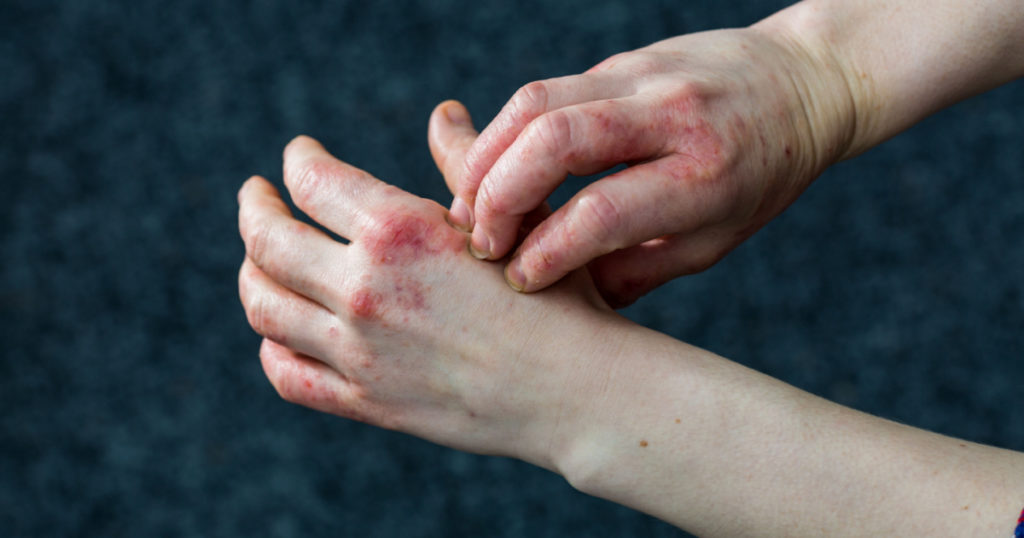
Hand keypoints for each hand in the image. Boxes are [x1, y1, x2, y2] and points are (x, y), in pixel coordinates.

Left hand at [237, 135, 613, 470]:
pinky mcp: (365, 401)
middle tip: (254, 195)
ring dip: (251, 272)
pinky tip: (279, 331)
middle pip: (267, 240)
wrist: (575, 390)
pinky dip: (271, 345)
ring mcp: (358, 351)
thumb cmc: (559, 295)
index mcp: (398, 231)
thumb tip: (442, 113)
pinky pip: (287, 374)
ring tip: (258, 258)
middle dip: (253, 208)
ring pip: (264, 305)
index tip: (295, 155)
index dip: (295, 160)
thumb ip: (465, 164)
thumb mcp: (514, 218)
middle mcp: (364, 289)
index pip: (312, 180)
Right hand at [444, 26, 853, 306]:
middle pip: (555, 140)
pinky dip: (507, 132)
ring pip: (536, 102)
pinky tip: (496, 170)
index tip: (520, 280)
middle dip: (498, 196)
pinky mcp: (621, 61)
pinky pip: (546, 90)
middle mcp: (673, 115)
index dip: (546, 252)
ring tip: (468, 205)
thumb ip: (639, 268)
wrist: (802, 82)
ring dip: (486, 157)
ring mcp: (643, 75)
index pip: (602, 211)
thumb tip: (565, 303)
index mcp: (705, 176)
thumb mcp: (716, 239)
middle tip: (480, 241)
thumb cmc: (762, 176)